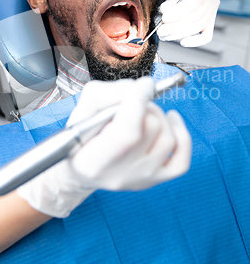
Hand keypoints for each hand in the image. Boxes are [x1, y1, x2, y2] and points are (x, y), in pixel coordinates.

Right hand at [17, 77, 191, 217]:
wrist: (84, 170)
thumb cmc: (82, 137)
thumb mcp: (81, 111)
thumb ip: (105, 95)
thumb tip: (137, 88)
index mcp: (93, 161)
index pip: (127, 133)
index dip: (139, 103)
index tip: (143, 84)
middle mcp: (120, 175)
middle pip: (150, 129)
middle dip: (145, 107)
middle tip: (132, 104)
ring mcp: (142, 179)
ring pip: (167, 138)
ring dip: (158, 116)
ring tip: (142, 113)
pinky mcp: (157, 179)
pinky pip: (182, 158)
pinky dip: (181, 134)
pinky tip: (169, 121)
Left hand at [155, 0, 219, 46]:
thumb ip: (171, 1)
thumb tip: (167, 14)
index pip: (195, 2)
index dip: (179, 12)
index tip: (165, 18)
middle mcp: (213, 1)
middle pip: (196, 17)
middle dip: (175, 26)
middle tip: (161, 30)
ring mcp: (212, 14)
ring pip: (197, 28)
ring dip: (178, 33)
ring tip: (164, 34)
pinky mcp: (209, 26)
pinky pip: (206, 37)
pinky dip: (194, 42)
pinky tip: (182, 42)